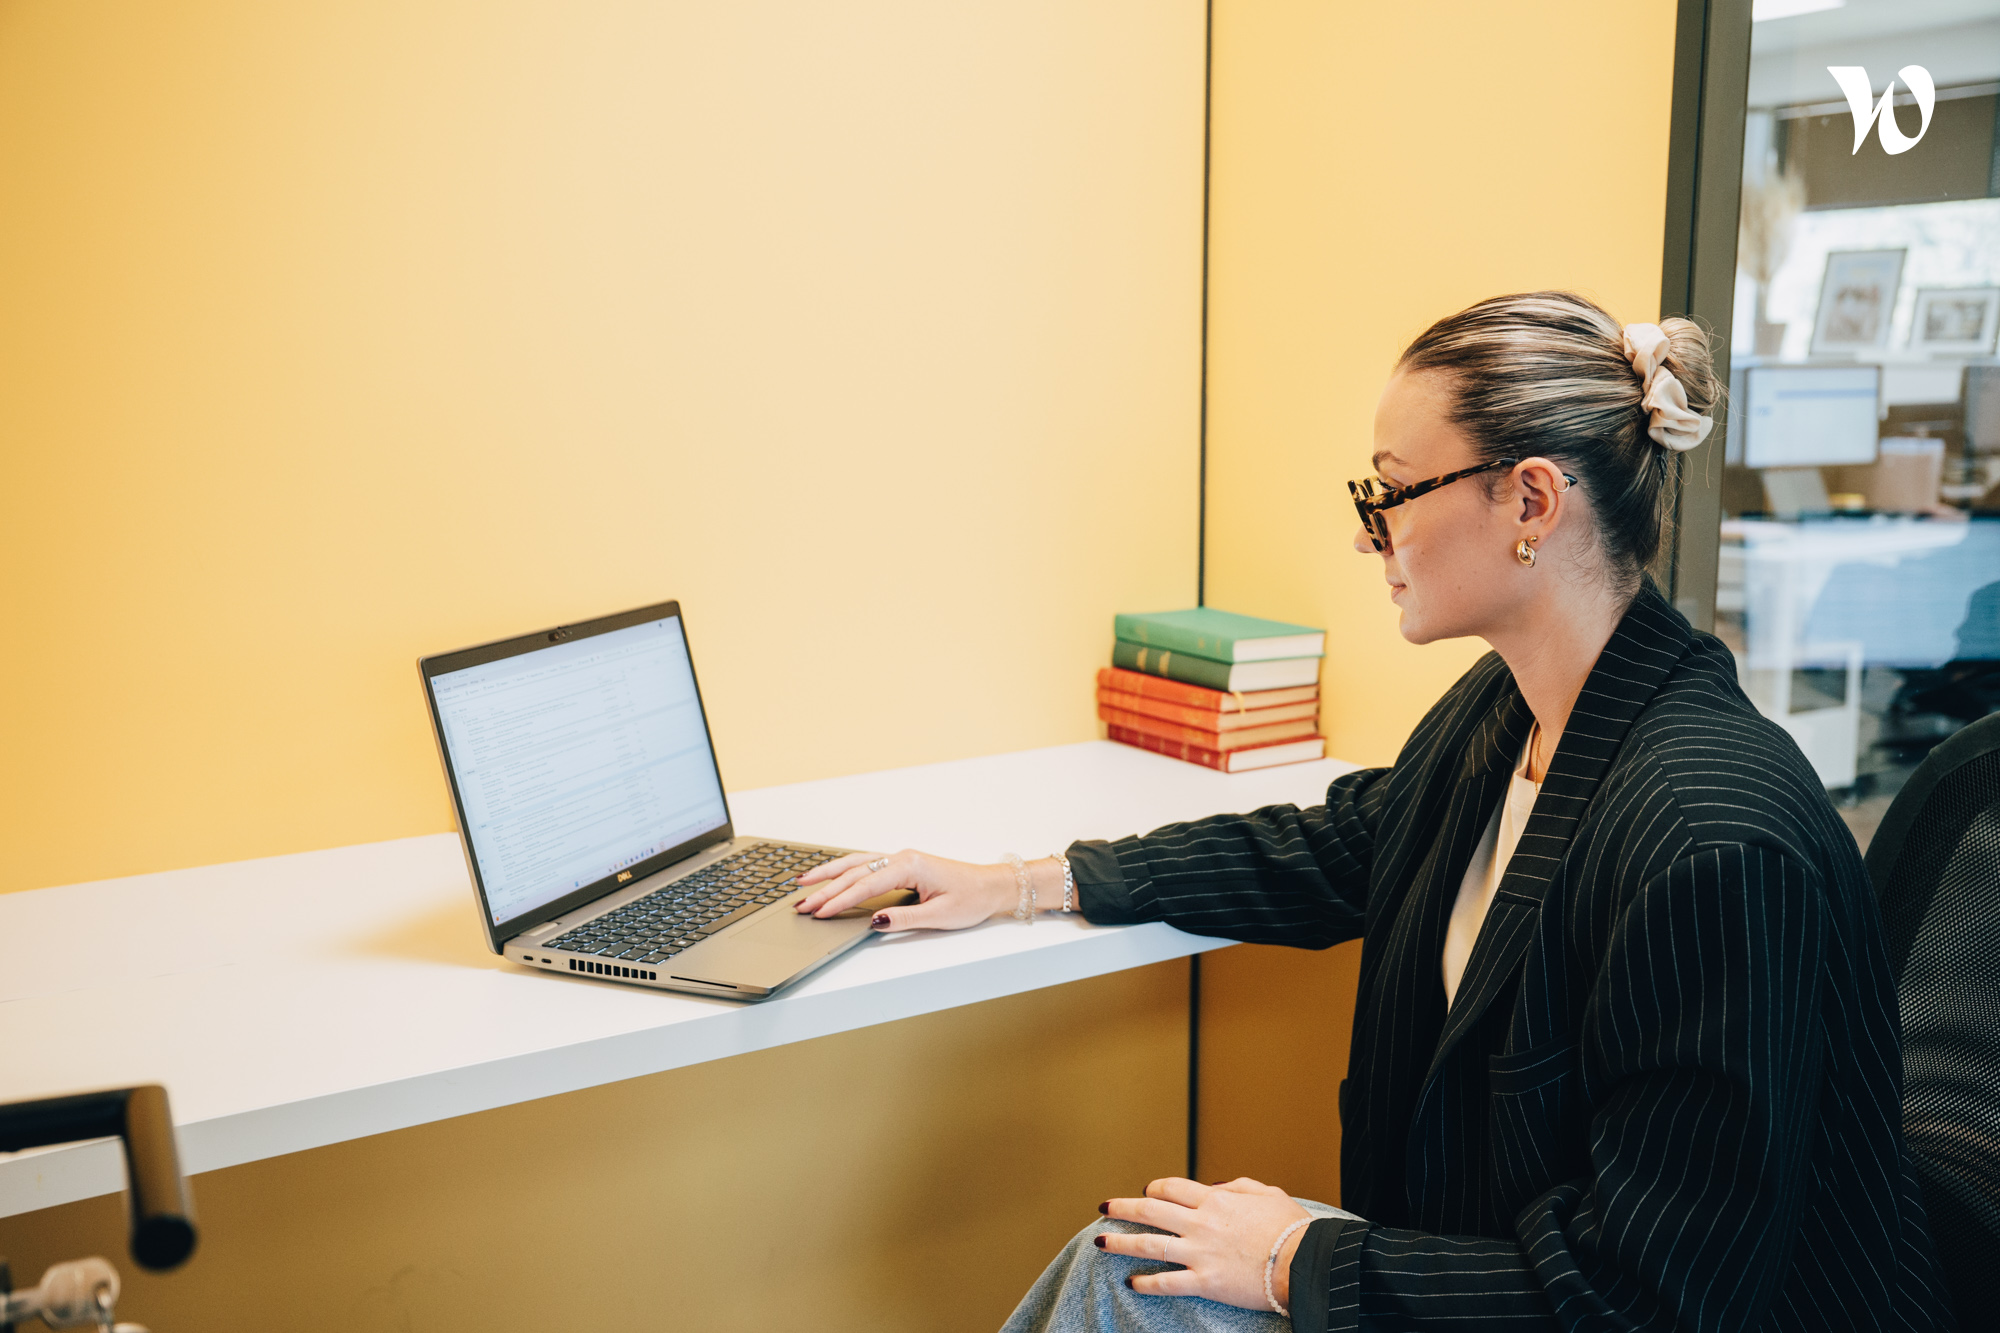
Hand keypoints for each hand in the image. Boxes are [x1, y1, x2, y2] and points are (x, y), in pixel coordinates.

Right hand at [793, 849, 1014, 931]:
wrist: (991, 886)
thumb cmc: (971, 899)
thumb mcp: (940, 916)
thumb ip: (905, 918)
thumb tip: (874, 920)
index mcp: (911, 866)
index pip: (866, 885)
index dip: (839, 900)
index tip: (819, 912)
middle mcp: (902, 858)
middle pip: (855, 873)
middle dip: (825, 888)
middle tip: (800, 903)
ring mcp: (901, 859)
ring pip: (857, 863)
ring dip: (829, 873)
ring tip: (803, 883)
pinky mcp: (903, 865)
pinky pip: (866, 864)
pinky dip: (845, 869)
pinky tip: (831, 875)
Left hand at [1098, 1177, 1310, 1310]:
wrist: (1305, 1262)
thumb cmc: (1292, 1228)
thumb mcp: (1267, 1194)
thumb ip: (1238, 1186)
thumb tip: (1216, 1186)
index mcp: (1215, 1200)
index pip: (1171, 1187)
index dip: (1154, 1187)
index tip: (1146, 1191)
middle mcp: (1200, 1223)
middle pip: (1150, 1210)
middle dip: (1123, 1208)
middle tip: (1103, 1208)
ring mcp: (1200, 1253)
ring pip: (1149, 1244)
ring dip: (1121, 1242)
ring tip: (1100, 1241)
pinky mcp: (1205, 1282)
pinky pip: (1167, 1282)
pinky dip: (1146, 1282)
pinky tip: (1132, 1282)